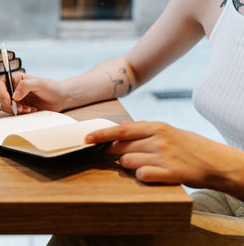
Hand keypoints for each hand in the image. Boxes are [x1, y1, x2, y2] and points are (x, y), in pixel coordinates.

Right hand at [0, 72, 67, 113]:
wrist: (60, 99)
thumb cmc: (52, 87)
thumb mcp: (40, 83)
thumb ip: (26, 85)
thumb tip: (15, 95)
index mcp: (16, 79)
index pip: (0, 84)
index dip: (1, 92)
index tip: (9, 100)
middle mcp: (14, 89)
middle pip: (0, 97)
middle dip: (9, 104)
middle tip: (20, 107)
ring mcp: (17, 99)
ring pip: (6, 107)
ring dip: (16, 110)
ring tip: (28, 108)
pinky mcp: (21, 108)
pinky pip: (14, 113)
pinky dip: (21, 113)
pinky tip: (31, 110)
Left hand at [86, 121, 243, 196]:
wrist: (216, 161)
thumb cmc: (188, 145)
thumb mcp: (167, 130)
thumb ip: (144, 129)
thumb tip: (123, 126)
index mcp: (156, 127)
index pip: (121, 131)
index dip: (101, 135)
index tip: (86, 138)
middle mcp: (158, 140)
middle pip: (121, 147)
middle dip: (112, 152)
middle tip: (113, 155)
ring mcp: (164, 156)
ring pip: (128, 162)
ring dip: (128, 165)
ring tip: (141, 164)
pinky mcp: (171, 173)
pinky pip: (143, 175)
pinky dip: (141, 175)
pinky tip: (149, 173)